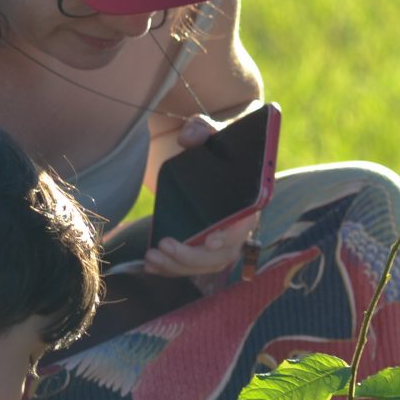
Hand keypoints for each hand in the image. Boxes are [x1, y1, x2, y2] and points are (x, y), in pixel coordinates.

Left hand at [144, 114, 261, 278]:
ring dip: (178, 266)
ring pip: (206, 265)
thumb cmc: (217, 146)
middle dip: (193, 256)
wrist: (214, 158)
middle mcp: (239, 226)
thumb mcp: (211, 132)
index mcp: (249, 200)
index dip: (230, 236)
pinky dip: (171, 269)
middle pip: (223, 254)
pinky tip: (150, 265)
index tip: (208, 241)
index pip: (245, 224)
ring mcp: (223, 240)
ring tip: (152, 257)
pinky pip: (192, 266)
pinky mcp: (205, 246)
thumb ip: (201, 129)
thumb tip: (187, 138)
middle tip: (164, 245)